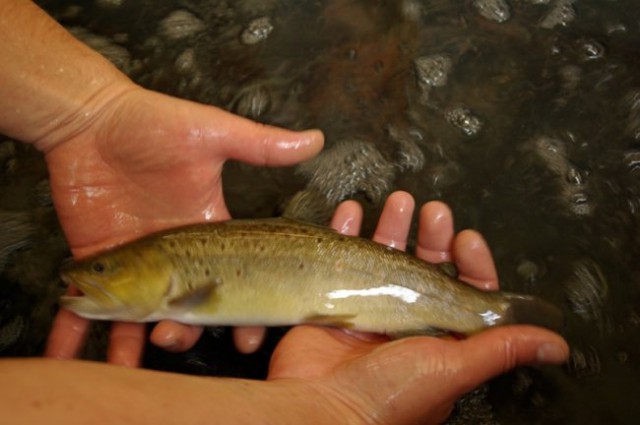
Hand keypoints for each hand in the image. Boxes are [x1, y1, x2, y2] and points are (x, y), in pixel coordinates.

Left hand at [44, 83, 322, 365]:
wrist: (93, 117)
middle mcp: (175, 254)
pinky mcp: (98, 258)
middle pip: (184, 307)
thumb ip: (262, 144)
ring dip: (133, 341)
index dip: (242, 313)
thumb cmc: (156, 123)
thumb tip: (316, 138)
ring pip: (139, 312)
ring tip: (129, 358)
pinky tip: (68, 351)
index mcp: (208, 231)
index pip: (232, 280)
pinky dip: (75, 327)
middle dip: (186, 332)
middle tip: (174, 339)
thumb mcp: (214, 133)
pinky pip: (89, 299)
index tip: (250, 338)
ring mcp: (136, 260)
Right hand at [266, 191, 568, 423]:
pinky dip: (345, 232)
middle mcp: (406, 322)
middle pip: (424, 267)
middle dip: (432, 236)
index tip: (467, 239)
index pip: (464, 292)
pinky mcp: (334, 301)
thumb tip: (557, 346)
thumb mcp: (453, 368)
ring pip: (385, 257)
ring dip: (392, 227)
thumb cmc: (388, 396)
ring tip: (399, 202)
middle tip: (435, 212)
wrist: (322, 407)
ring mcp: (368, 308)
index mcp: (439, 339)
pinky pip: (341, 258)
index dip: (469, 263)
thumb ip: (501, 349)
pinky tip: (352, 213)